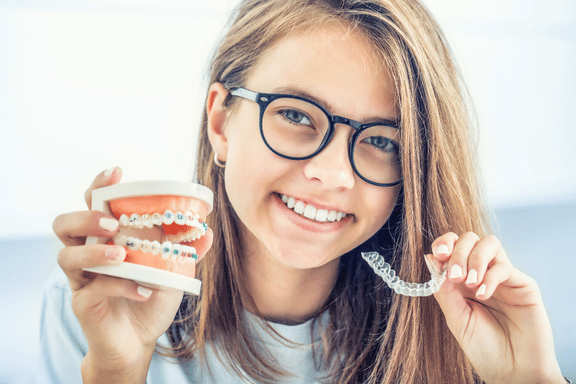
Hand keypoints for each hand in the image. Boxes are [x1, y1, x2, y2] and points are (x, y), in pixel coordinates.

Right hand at [53, 168, 183, 381]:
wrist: (139, 340)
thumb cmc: (150, 297)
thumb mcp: (172, 270)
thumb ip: (185, 249)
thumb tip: (207, 231)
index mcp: (107, 238)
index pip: (93, 204)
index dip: (99, 185)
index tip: (116, 173)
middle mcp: (89, 253)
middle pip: (65, 224)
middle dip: (86, 218)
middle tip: (112, 224)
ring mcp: (83, 278)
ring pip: (66, 256)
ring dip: (94, 251)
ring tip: (121, 255)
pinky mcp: (83, 302)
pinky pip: (93, 288)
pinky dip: (120, 286)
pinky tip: (143, 290)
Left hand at [429, 232, 564, 383]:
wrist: (512, 371)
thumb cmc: (483, 347)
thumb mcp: (456, 318)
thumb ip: (443, 290)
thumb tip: (429, 258)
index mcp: (462, 279)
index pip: (453, 246)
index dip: (444, 243)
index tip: (438, 255)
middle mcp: (482, 272)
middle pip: (470, 238)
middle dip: (458, 251)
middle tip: (455, 276)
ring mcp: (503, 277)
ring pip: (489, 243)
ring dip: (474, 258)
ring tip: (469, 283)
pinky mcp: (523, 284)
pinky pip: (505, 267)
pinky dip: (490, 277)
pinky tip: (483, 295)